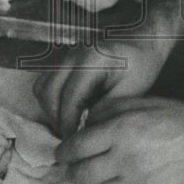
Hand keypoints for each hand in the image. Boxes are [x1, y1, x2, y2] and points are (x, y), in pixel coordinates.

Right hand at [33, 42, 163, 137]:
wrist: (142, 43)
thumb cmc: (141, 66)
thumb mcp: (130, 92)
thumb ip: (106, 111)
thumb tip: (84, 131)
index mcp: (92, 60)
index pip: (70, 97)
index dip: (68, 123)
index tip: (73, 141)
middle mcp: (73, 55)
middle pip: (48, 92)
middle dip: (56, 118)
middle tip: (69, 137)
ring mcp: (66, 56)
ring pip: (42, 87)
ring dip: (50, 109)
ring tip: (68, 125)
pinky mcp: (64, 61)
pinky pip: (46, 82)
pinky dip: (51, 100)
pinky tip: (68, 111)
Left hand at [55, 96, 183, 183]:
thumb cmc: (183, 120)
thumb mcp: (143, 102)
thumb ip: (109, 109)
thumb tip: (84, 123)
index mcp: (121, 130)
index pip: (74, 147)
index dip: (63, 152)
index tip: (63, 155)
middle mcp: (127, 159)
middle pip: (81, 175)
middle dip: (73, 173)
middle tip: (75, 171)